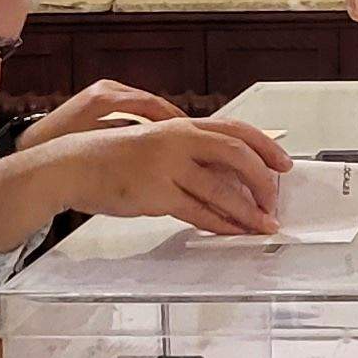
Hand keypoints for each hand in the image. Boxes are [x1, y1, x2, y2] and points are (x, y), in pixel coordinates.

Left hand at [14, 79, 178, 152]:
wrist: (33, 148)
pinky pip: (132, 107)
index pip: (150, 104)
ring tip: (179, 136)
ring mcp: (103, 93)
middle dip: (172, 119)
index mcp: (104, 98)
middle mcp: (105, 90)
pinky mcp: (100, 99)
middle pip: (150, 101)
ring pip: (143, 104)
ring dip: (161, 119)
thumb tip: (159, 147)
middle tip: (192, 134)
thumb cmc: (59, 151)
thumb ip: (128, 146)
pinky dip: (147, 119)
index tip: (190, 132)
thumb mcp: (96, 149)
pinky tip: (157, 135)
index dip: (172, 119)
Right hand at [36, 115, 291, 234]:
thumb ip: (188, 153)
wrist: (73, 166)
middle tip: (275, 199)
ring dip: (248, 210)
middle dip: (263, 180)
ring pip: (221, 190)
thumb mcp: (155, 143)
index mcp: (181, 126)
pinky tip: (233, 231)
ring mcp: (167, 167)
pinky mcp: (156, 194)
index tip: (284, 164)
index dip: (266, 147)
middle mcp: (177, 141)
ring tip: (263, 223)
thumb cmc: (112, 157)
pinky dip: (221, 224)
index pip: (236, 130)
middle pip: (236, 155)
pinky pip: (198, 212)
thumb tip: (225, 173)